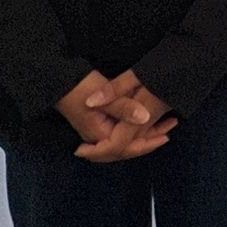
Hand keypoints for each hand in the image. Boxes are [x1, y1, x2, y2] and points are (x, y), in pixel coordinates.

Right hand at [57, 70, 175, 162]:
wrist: (58, 78)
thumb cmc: (81, 86)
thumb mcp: (105, 95)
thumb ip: (125, 107)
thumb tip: (146, 117)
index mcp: (99, 135)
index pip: (126, 148)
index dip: (147, 144)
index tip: (166, 136)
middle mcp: (96, 137)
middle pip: (125, 148)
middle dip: (147, 142)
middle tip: (168, 132)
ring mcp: (95, 131)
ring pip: (122, 140)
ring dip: (142, 135)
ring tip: (162, 127)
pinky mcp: (96, 122)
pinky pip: (118, 132)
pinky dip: (133, 130)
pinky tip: (144, 123)